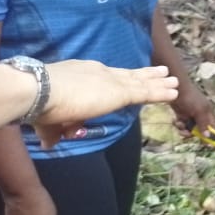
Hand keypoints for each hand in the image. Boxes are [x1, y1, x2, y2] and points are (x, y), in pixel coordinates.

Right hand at [34, 62, 178, 148]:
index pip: (106, 77)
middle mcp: (100, 73)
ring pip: (141, 82)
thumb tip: (50, 143)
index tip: (131, 77)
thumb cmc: (40, 104)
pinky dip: (161, 93)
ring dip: (159, 83)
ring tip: (174, 81)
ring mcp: (112, 81)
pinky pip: (146, 93)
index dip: (121, 78)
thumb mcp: (49, 119)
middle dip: (146, 75)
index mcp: (82, 75)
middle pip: (129, 74)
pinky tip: (173, 93)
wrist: (40, 91)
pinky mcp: (121, 92)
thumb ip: (55, 130)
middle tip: (162, 72)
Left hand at [170, 83, 214, 138]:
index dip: (210, 136)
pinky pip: (182, 125)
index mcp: (208, 114)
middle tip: (186, 131)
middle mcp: (200, 115)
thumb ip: (203, 124)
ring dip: (183, 129)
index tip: (206, 144)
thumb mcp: (198, 111)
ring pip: (189, 129)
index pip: (212, 128)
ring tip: (179, 123)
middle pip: (199, 131)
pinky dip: (178, 125)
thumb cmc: (189, 98)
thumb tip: (208, 136)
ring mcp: (191, 115)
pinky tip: (175, 120)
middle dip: (192, 133)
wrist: (175, 89)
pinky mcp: (182, 115)